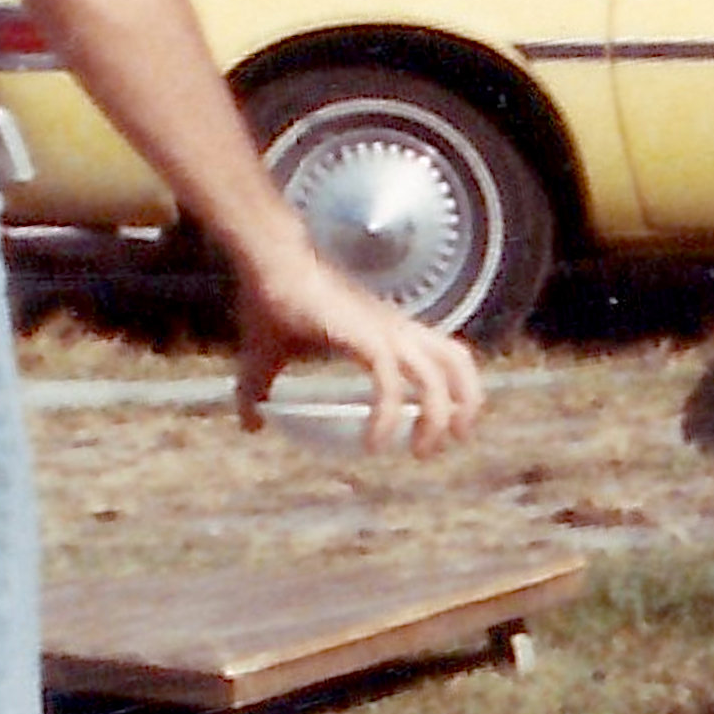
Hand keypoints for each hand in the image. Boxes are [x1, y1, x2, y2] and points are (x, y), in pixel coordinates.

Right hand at [236, 256, 482, 453]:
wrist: (267, 264)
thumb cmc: (271, 301)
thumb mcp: (266, 358)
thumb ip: (258, 392)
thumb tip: (249, 426)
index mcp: (386, 330)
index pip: (444, 353)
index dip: (455, 389)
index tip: (444, 427)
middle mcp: (395, 329)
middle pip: (457, 361)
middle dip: (465, 405)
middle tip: (449, 443)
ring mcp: (384, 331)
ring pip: (437, 375)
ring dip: (438, 417)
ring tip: (420, 450)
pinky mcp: (366, 337)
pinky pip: (390, 382)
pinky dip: (389, 416)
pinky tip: (374, 441)